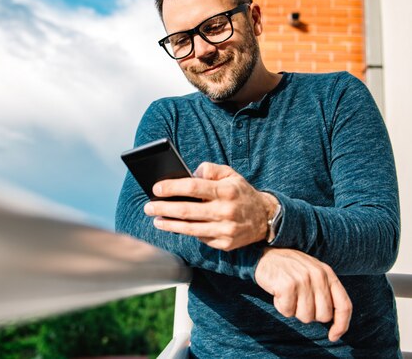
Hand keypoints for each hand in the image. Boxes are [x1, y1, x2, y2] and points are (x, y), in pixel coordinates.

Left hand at [143, 162, 277, 250]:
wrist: (265, 218)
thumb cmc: (240, 192)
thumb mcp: (231, 174)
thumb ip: (211, 169)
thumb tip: (191, 172)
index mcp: (226, 191)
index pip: (193, 187)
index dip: (172, 187)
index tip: (156, 188)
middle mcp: (225, 211)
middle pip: (186, 210)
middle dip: (163, 208)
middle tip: (148, 206)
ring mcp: (225, 230)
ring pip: (189, 228)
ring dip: (169, 224)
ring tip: (156, 219)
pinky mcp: (225, 244)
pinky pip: (199, 238)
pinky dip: (185, 231)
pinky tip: (174, 226)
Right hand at [255, 247, 351, 341]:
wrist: (265, 255)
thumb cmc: (290, 269)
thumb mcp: (313, 273)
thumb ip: (325, 290)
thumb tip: (333, 321)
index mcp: (327, 274)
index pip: (344, 305)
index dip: (341, 325)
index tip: (332, 336)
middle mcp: (318, 276)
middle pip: (323, 316)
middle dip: (310, 314)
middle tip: (298, 301)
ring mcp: (302, 280)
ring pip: (305, 316)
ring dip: (294, 310)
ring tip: (287, 295)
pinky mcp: (287, 285)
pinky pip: (287, 311)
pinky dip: (281, 307)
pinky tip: (278, 294)